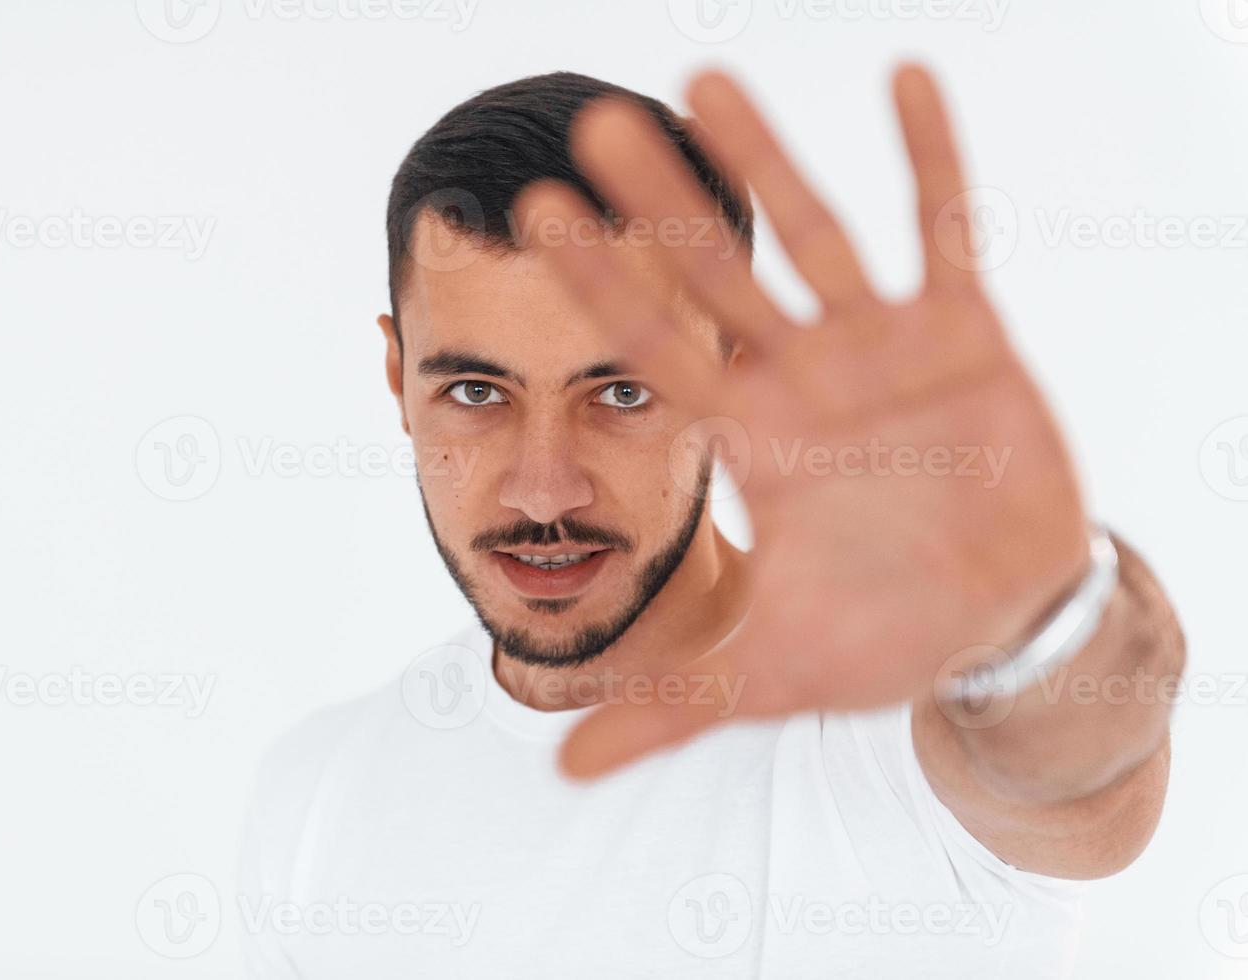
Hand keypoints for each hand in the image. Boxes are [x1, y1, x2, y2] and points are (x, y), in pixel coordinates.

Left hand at [514, 64, 1092, 777]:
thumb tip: (559, 772)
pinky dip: (931, 160)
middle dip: (657, 204)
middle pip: (715, 273)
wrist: (996, 621)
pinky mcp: (964, 333)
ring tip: (707, 79)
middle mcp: (801, 375)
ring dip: (766, 158)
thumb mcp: (769, 675)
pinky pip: (946, 230)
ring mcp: (879, 346)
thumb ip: (667, 709)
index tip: (534, 224)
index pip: (657, 348)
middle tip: (589, 127)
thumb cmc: (881, 634)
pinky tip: (907, 79)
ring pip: (814, 232)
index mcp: (751, 435)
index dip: (599, 288)